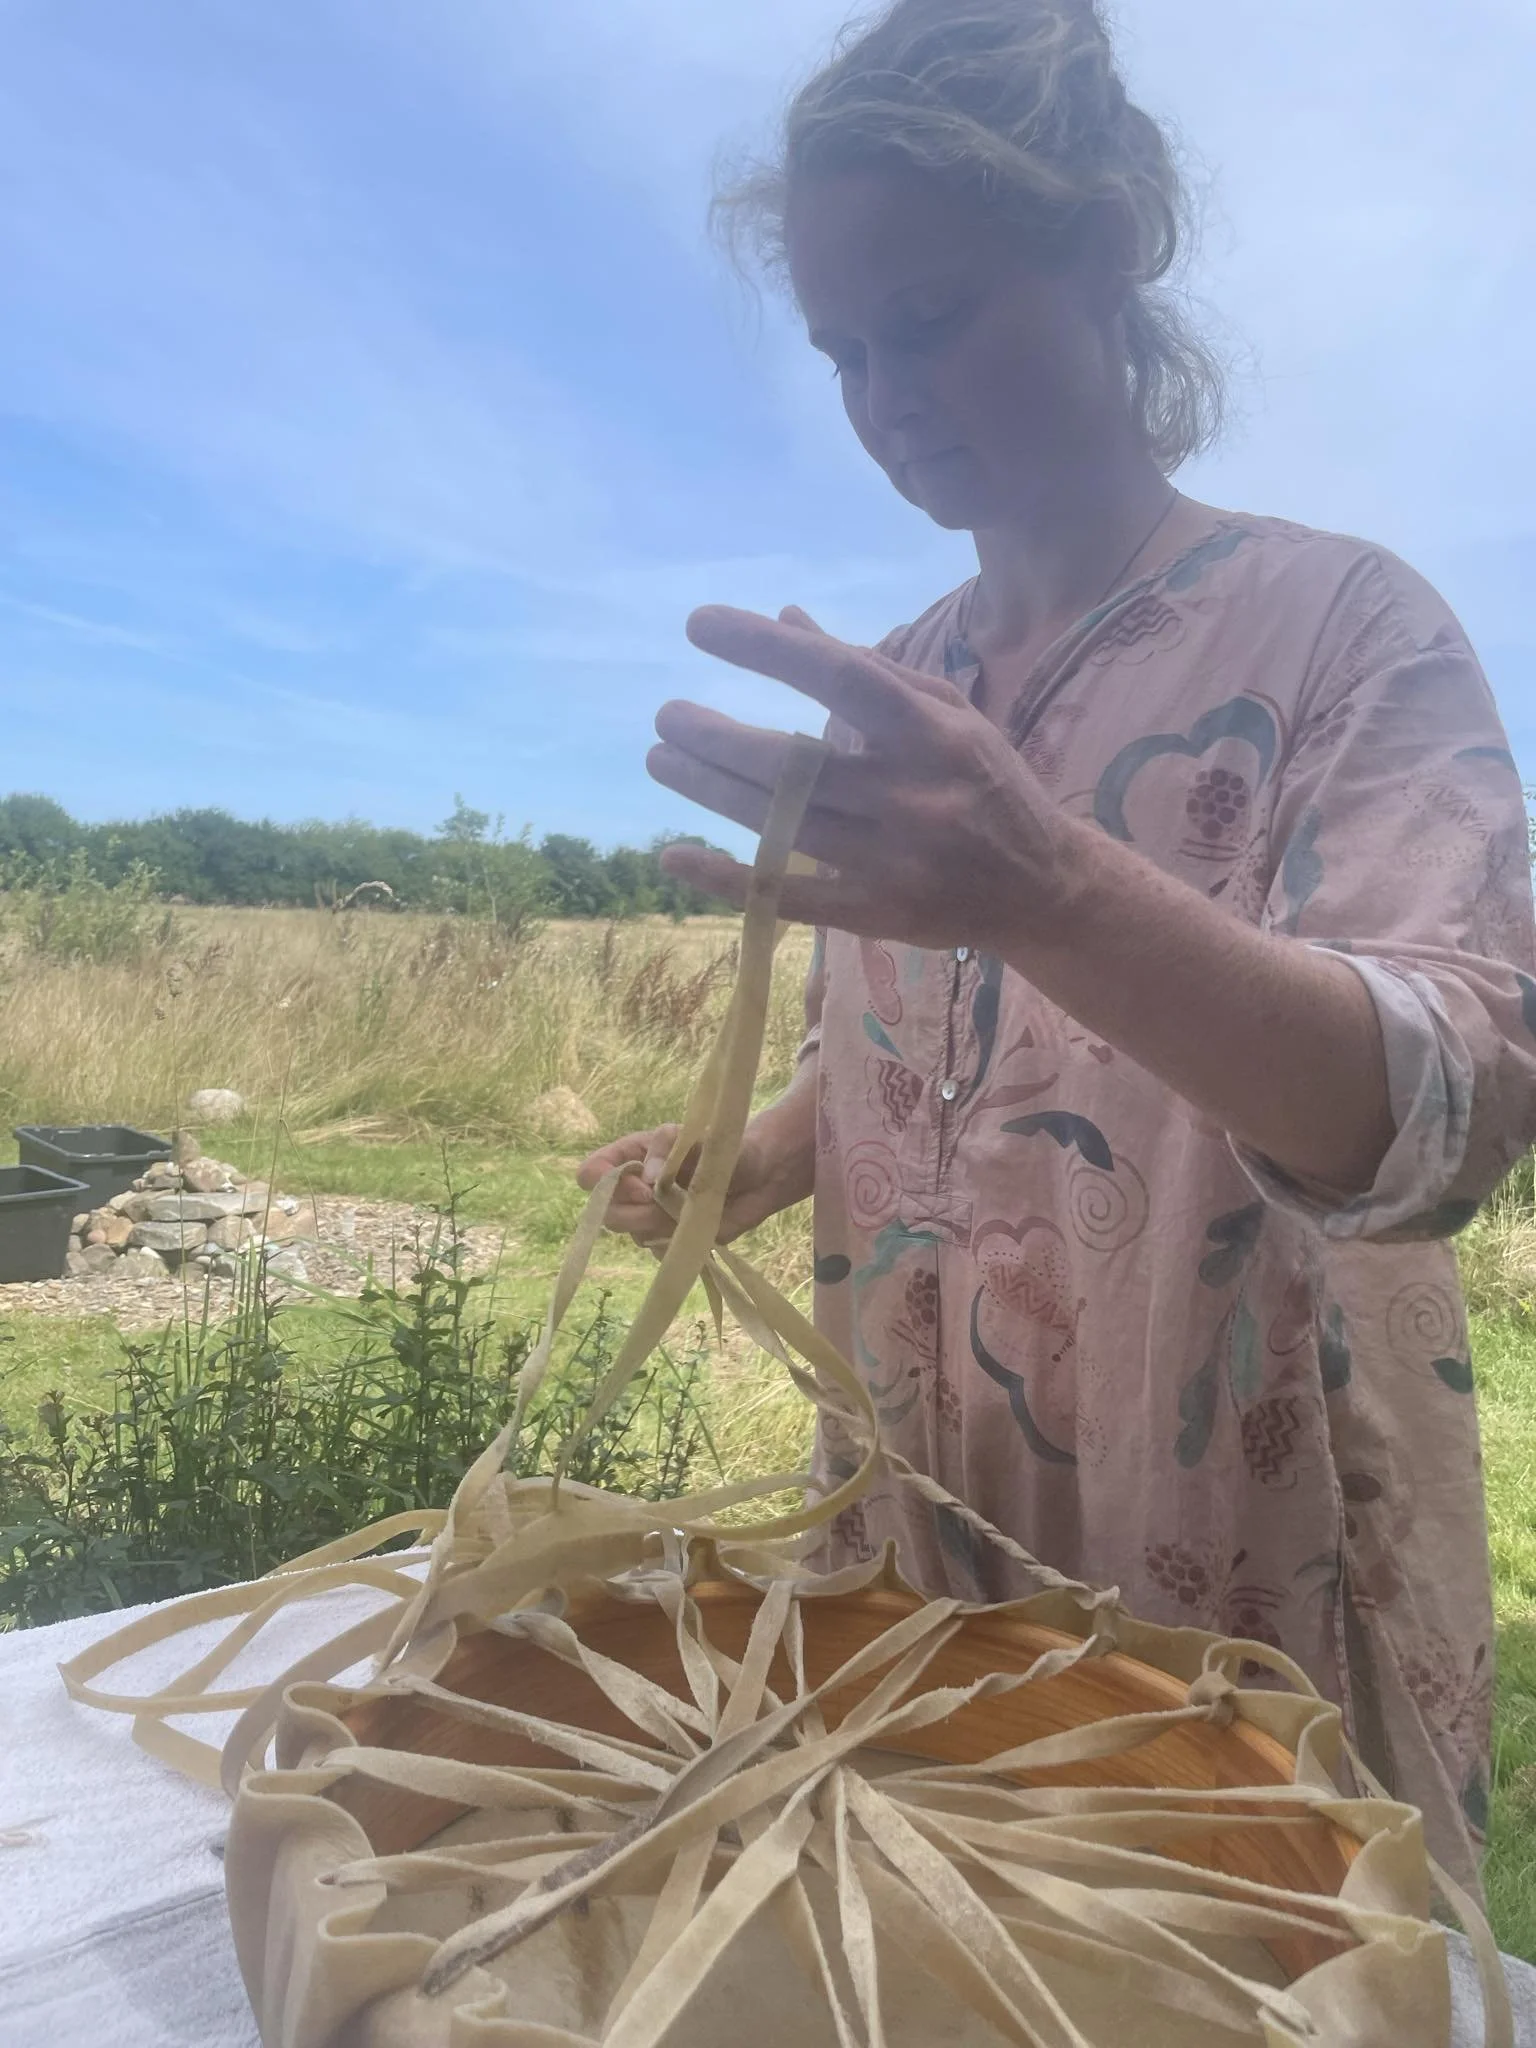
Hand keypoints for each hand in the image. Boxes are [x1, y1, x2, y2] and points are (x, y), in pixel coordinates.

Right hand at [575, 1123, 784, 1251]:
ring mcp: (649, 1220)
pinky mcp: (669, 1243)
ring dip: (663, 1227)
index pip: (591, 1175)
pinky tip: (698, 1226)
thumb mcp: (698, 1137)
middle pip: (606, 1214)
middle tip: (667, 1205)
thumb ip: (669, 1149)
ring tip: (692, 1210)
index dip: (608, 1186)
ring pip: (635, 1236)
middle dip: (636, 1213)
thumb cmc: (723, 1149)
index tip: (644, 1188)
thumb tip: (647, 1178)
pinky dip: (679, 1243)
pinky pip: (661, 1253)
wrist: (758, 1177)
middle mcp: (633, 1191)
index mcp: (629, 1158)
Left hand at [648, 605, 1074, 951]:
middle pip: (794, 763)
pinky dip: (727, 877)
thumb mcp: (949, 715)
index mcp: (933, 734)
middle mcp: (911, 796)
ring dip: (710, 789)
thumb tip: (786, 616)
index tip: (701, 624)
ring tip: (662, 758)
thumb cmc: (989, 786)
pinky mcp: (874, 913)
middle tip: (668, 716)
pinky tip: (676, 853)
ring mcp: (890, 860)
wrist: (1045, 888)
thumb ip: (871, 668)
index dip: (764, 647)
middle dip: (717, 737)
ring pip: (781, 824)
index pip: (838, 676)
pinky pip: (788, 896)